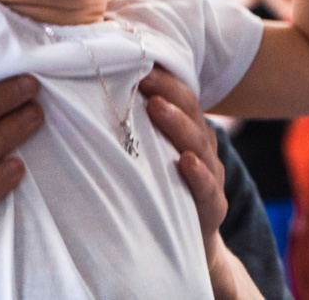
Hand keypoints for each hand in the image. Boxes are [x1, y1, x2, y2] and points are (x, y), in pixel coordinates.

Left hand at [139, 66, 226, 255]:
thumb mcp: (147, 158)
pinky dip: (198, 175)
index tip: (136, 64)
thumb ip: (134, 130)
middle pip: (191, 114)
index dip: (163, 80)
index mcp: (189, 132)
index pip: (181, 98)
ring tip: (156, 107)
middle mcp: (202, 149)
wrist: (177, 244)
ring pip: (199, 145)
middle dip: (168, 94)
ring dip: (177, 125)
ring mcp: (210, 177)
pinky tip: (187, 162)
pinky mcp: (213, 208)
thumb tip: (95, 94)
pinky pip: (208, 189)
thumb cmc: (156, 193)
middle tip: (143, 77)